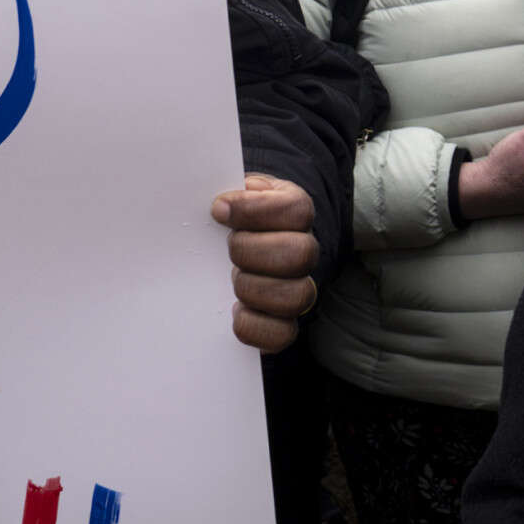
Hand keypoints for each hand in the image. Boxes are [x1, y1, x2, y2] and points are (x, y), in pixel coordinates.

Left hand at [213, 174, 320, 350]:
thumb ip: (228, 188)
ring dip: (254, 288)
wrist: (234, 246)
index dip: (255, 209)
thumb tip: (221, 202)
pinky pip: (282, 334)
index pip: (295, 210)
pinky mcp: (283, 324)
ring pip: (297, 296)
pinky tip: (234, 310)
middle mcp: (305, 252)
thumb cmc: (230, 218)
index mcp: (294, 213)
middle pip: (302, 254)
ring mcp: (298, 290)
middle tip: (229, 247)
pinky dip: (253, 325)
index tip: (218, 209)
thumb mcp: (232, 193)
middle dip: (253, 251)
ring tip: (232, 278)